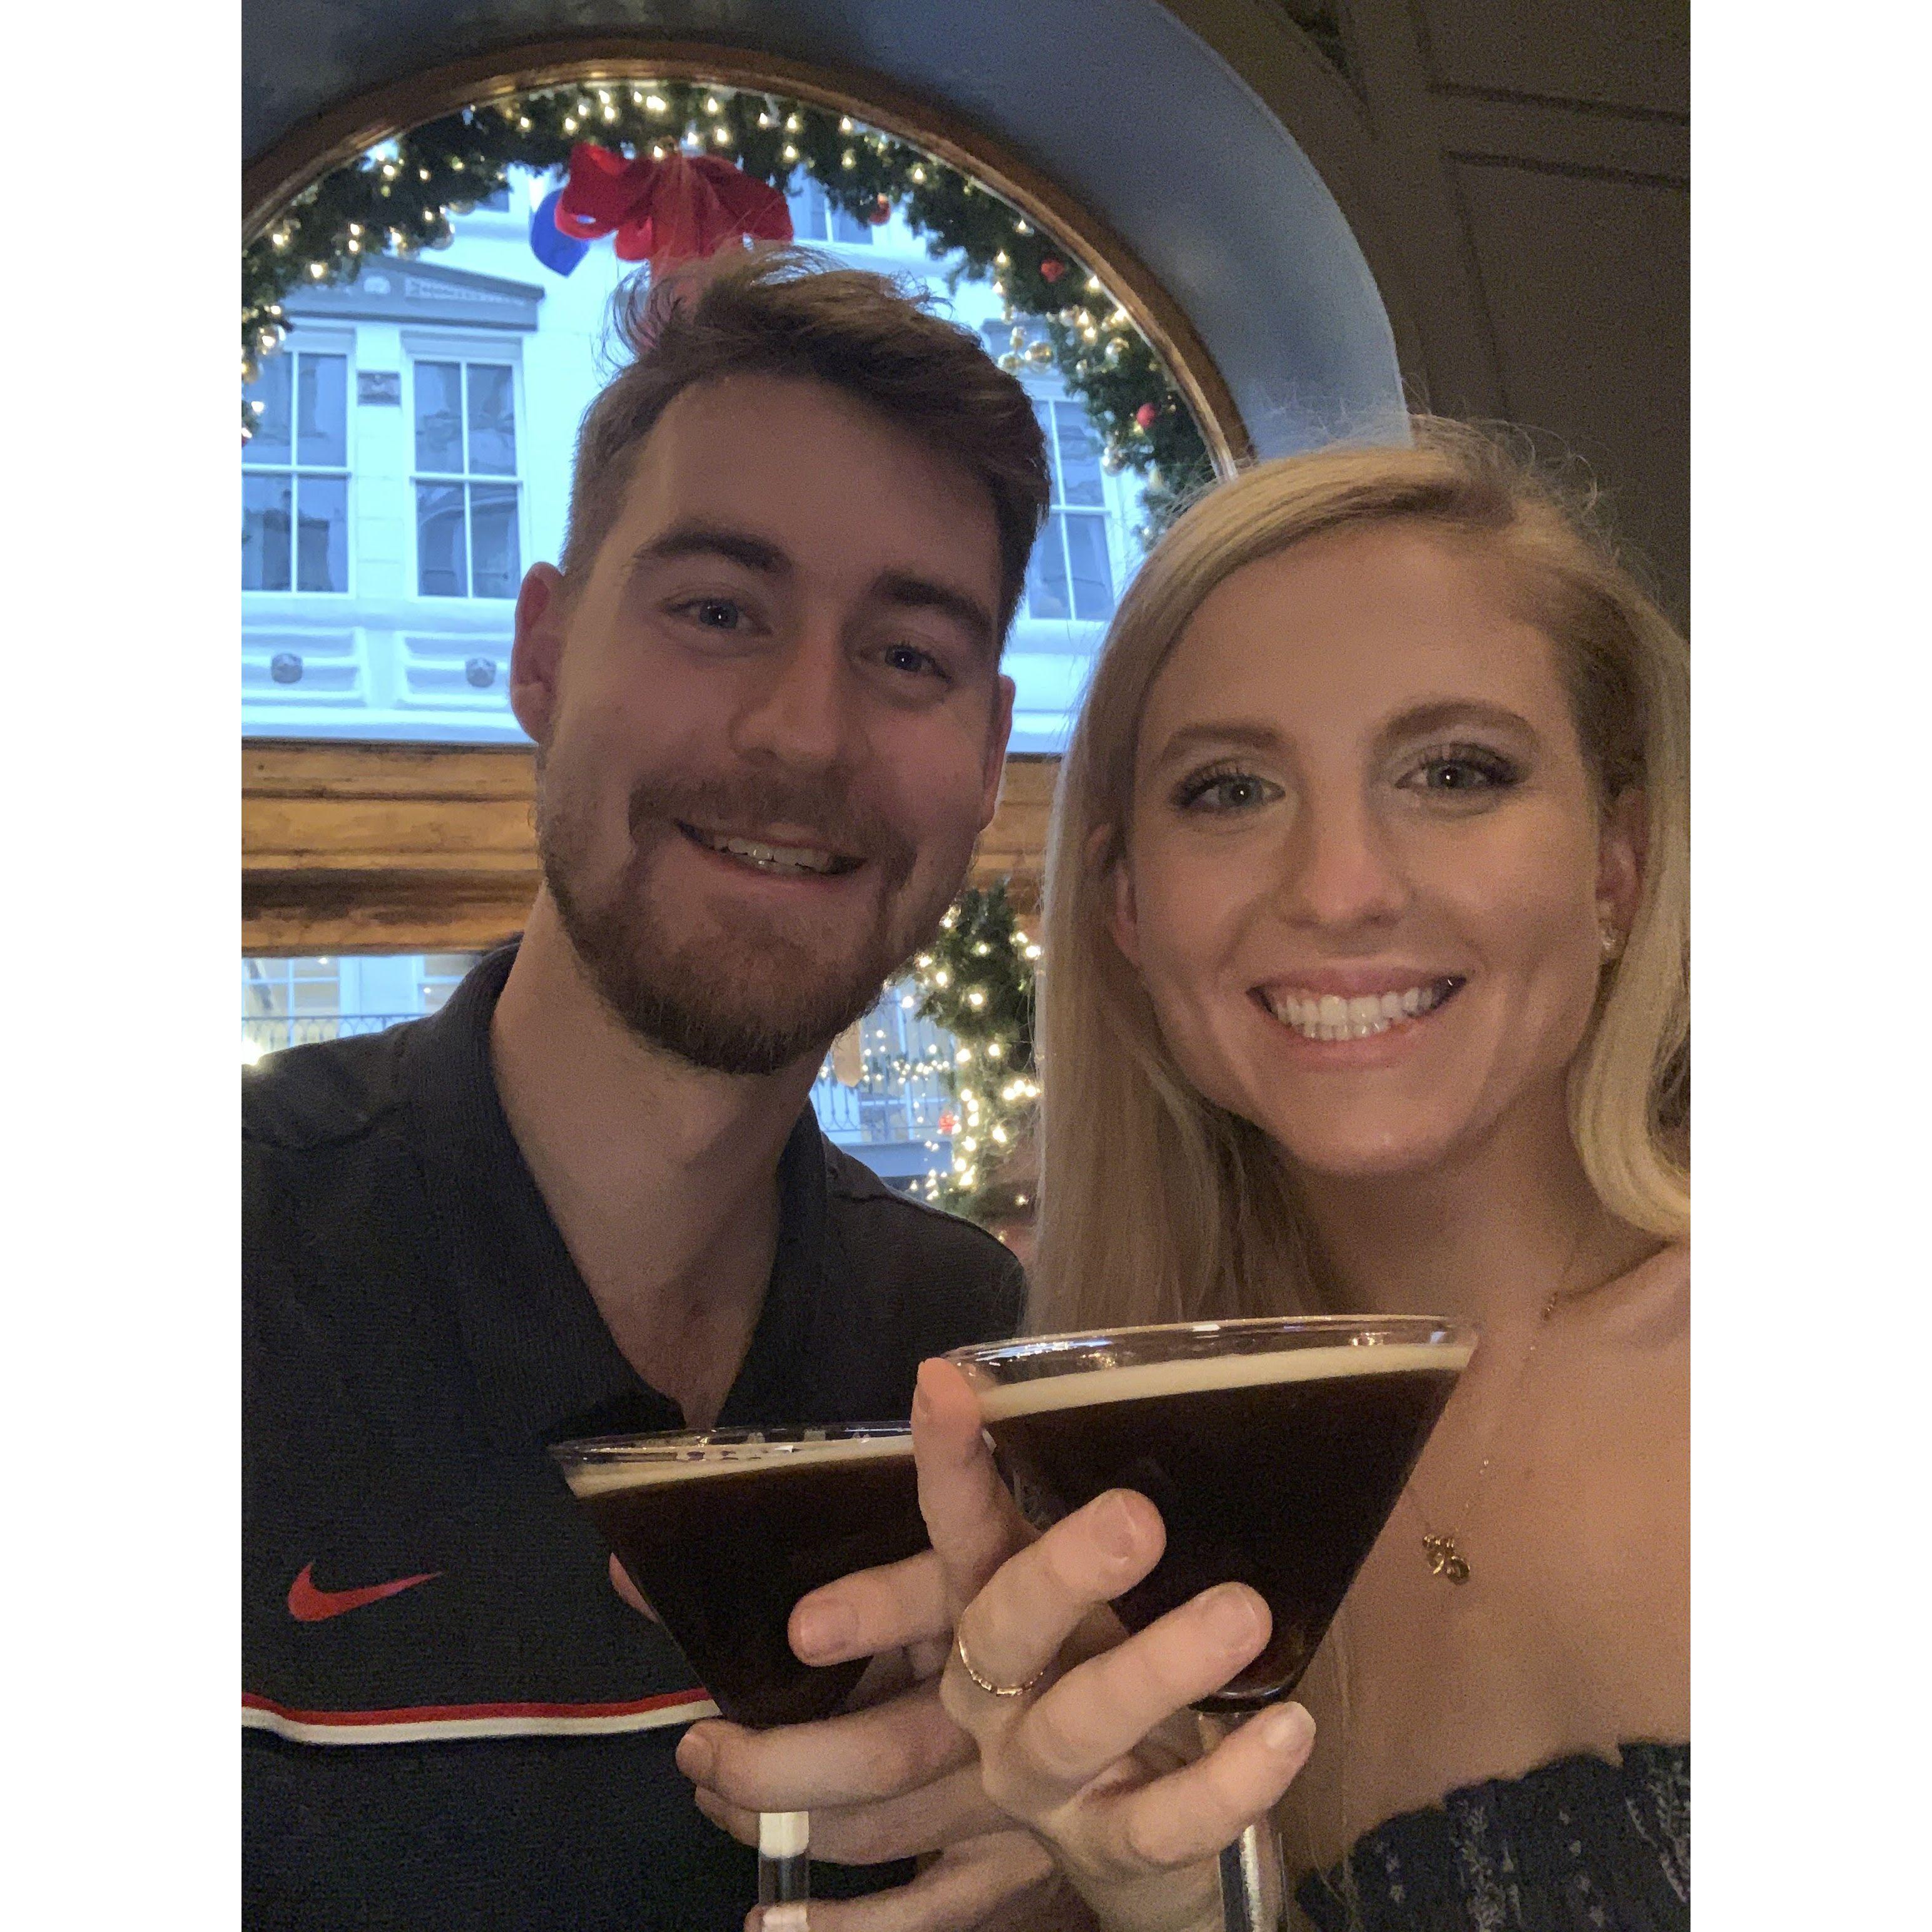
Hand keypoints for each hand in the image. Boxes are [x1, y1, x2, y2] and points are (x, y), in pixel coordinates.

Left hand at [648, 1546, 1059, 1928]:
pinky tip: (767, 1920)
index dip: (878, 1610)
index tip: (801, 1630)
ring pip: (882, 1826)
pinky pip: (923, 1912)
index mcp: (994, 1595)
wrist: (1133, 1695)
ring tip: (717, 1794)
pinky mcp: (1016, 1867)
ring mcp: (1016, 1794)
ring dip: (785, 1820)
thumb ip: (823, 1547)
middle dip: (777, 1762)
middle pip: (885, 1748)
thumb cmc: (1010, 1601)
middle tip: (701, 1750)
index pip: (939, 1590)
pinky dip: (841, 1925)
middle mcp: (1008, 1699)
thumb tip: (632, 1571)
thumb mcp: (948, 1552)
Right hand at [917, 1359, 1315, 1931]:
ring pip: (1078, 1724)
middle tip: (1138, 1519)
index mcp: (990, 1614)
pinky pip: (1164, 1822)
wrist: (1149, 1850)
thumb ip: (1116, 1521)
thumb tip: (1193, 1412)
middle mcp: (994, 1696)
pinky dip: (1228, 1781)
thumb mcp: (1113, 1600)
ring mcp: (1043, 1780)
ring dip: (1157, 1667)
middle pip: (1003, 1629)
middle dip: (1062, 1572)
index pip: (960, 1528)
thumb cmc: (1125, 1680)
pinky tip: (1289, 1728)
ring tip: (1241, 1613)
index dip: (949, 1460)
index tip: (945, 1383)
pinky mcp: (1111, 1852)